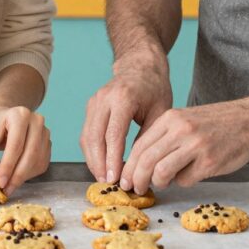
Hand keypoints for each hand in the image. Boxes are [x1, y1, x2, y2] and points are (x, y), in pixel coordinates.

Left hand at [0, 103, 50, 191]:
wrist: (5, 116)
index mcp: (19, 115)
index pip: (16, 145)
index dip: (8, 166)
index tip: (0, 182)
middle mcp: (36, 121)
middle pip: (31, 154)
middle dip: (17, 175)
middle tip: (5, 189)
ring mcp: (45, 133)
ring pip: (37, 161)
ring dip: (23, 177)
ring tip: (8, 186)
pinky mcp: (47, 144)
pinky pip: (41, 164)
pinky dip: (29, 175)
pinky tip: (17, 178)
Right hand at [80, 59, 172, 183]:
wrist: (141, 66)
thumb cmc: (155, 88)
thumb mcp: (161, 112)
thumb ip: (149, 137)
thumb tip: (140, 166)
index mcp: (123, 98)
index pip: (113, 134)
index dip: (113, 159)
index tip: (115, 178)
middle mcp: (104, 99)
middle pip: (95, 137)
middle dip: (99, 163)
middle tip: (108, 183)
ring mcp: (94, 102)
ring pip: (87, 137)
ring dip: (93, 160)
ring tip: (104, 178)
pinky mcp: (90, 107)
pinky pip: (87, 133)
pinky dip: (91, 151)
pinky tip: (100, 164)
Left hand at [120, 101, 248, 192]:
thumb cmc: (216, 123)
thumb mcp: (185, 120)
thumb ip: (165, 138)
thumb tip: (142, 165)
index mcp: (171, 118)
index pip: (139, 146)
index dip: (129, 166)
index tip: (125, 179)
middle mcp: (180, 130)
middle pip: (145, 160)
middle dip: (136, 179)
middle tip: (135, 189)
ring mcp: (195, 146)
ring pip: (161, 172)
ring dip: (158, 183)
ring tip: (162, 184)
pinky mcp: (209, 161)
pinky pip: (185, 180)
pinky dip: (182, 182)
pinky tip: (189, 176)